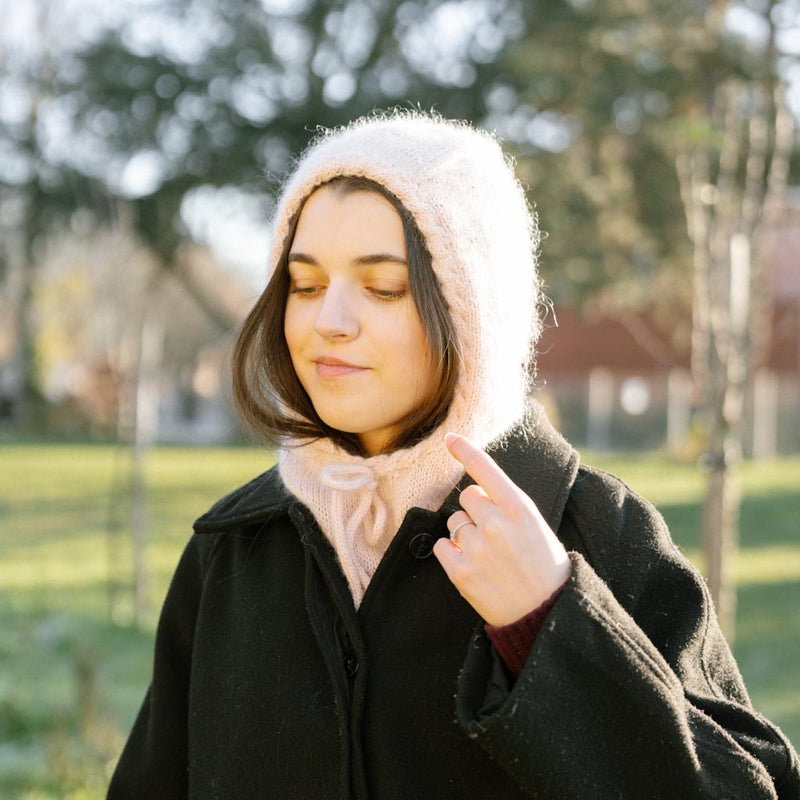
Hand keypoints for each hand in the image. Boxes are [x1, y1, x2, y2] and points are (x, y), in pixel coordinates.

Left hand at [432, 432, 570, 626]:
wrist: (544, 613)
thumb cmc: (543, 566)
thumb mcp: (535, 525)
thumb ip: (507, 504)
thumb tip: (475, 488)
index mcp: (519, 508)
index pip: (486, 470)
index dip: (466, 451)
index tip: (450, 438)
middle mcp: (496, 524)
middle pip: (466, 496)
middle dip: (475, 510)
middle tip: (494, 533)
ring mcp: (476, 548)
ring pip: (454, 522)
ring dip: (464, 534)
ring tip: (489, 555)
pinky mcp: (460, 572)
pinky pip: (441, 546)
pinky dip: (451, 554)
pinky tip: (473, 566)